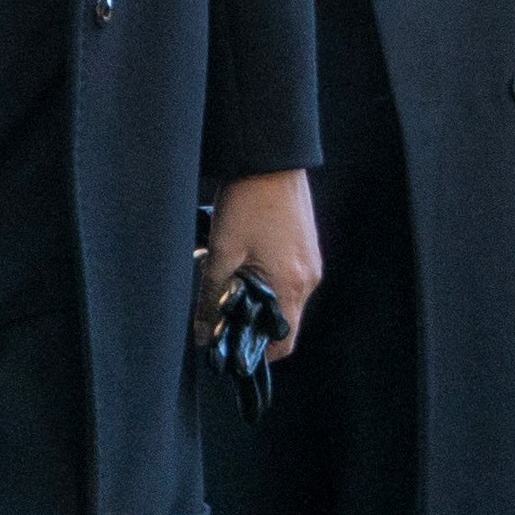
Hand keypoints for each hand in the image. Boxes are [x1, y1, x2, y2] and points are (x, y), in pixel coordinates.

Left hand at [205, 168, 321, 334]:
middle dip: (252, 321)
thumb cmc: (248, 204)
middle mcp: (308, 279)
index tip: (231, 348)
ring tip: (227, 276)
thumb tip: (204, 334)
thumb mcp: (222, 253)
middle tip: (219, 308)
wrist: (271, 160)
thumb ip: (211, 298)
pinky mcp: (306, 247)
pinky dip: (266, 278)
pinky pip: (287, 276)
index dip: (258, 354)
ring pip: (283, 298)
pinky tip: (242, 259)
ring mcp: (310, 262)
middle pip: (283, 321)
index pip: (284, 343)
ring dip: (257, 297)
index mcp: (291, 286)